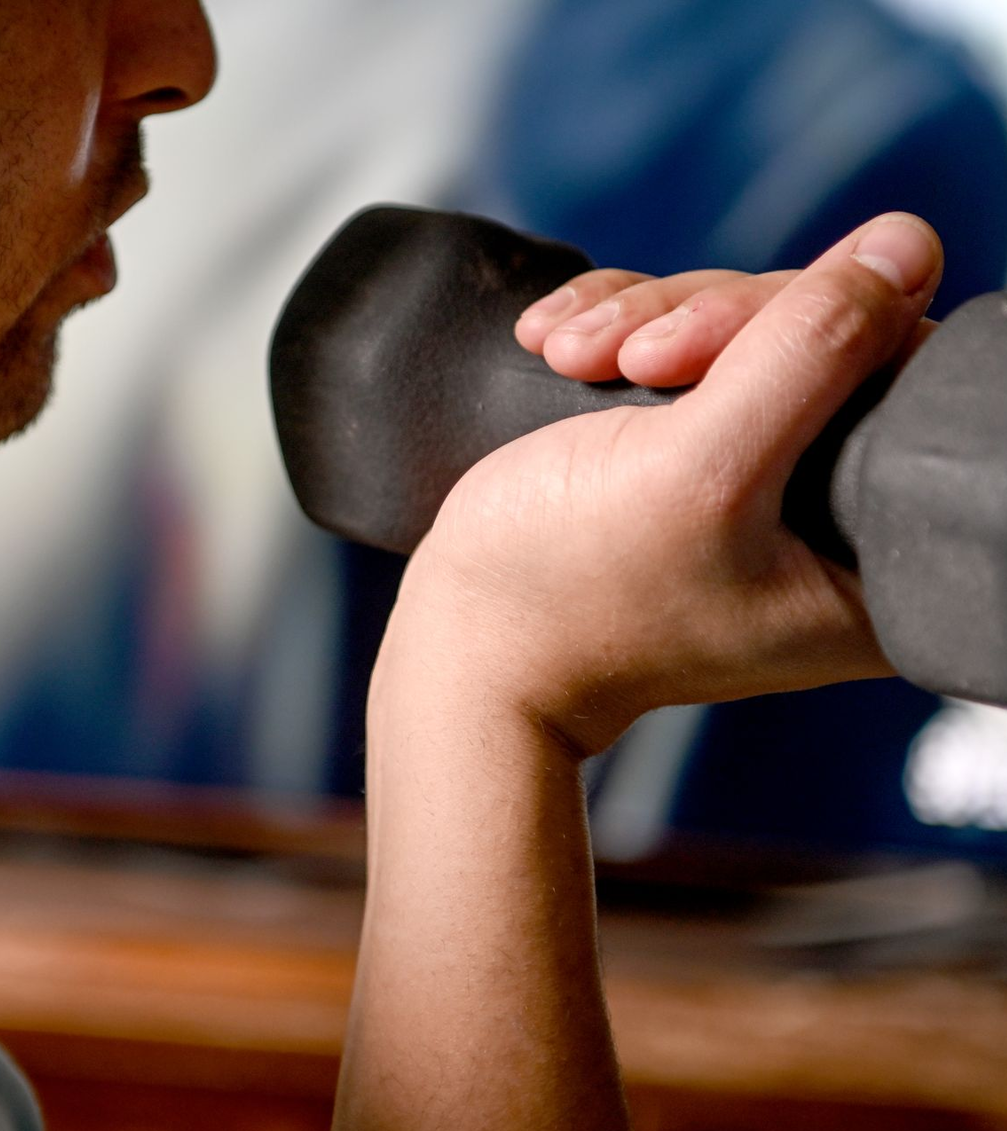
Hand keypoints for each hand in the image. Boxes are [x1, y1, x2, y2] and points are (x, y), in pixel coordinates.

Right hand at [398, 213, 943, 756]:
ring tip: (570, 355)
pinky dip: (618, 327)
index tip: (698, 356)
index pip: (911, 377)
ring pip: (743, 330)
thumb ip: (812, 353)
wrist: (470, 635)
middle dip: (710, 324)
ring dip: (646, 318)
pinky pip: (680, 347)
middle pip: (821, 340)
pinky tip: (557, 346)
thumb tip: (905, 244)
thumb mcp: (701, 468)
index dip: (819, 327)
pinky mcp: (685, 459)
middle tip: (629, 360)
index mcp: (869, 562)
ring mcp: (750, 488)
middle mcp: (823, 522)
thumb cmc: (574, 588)